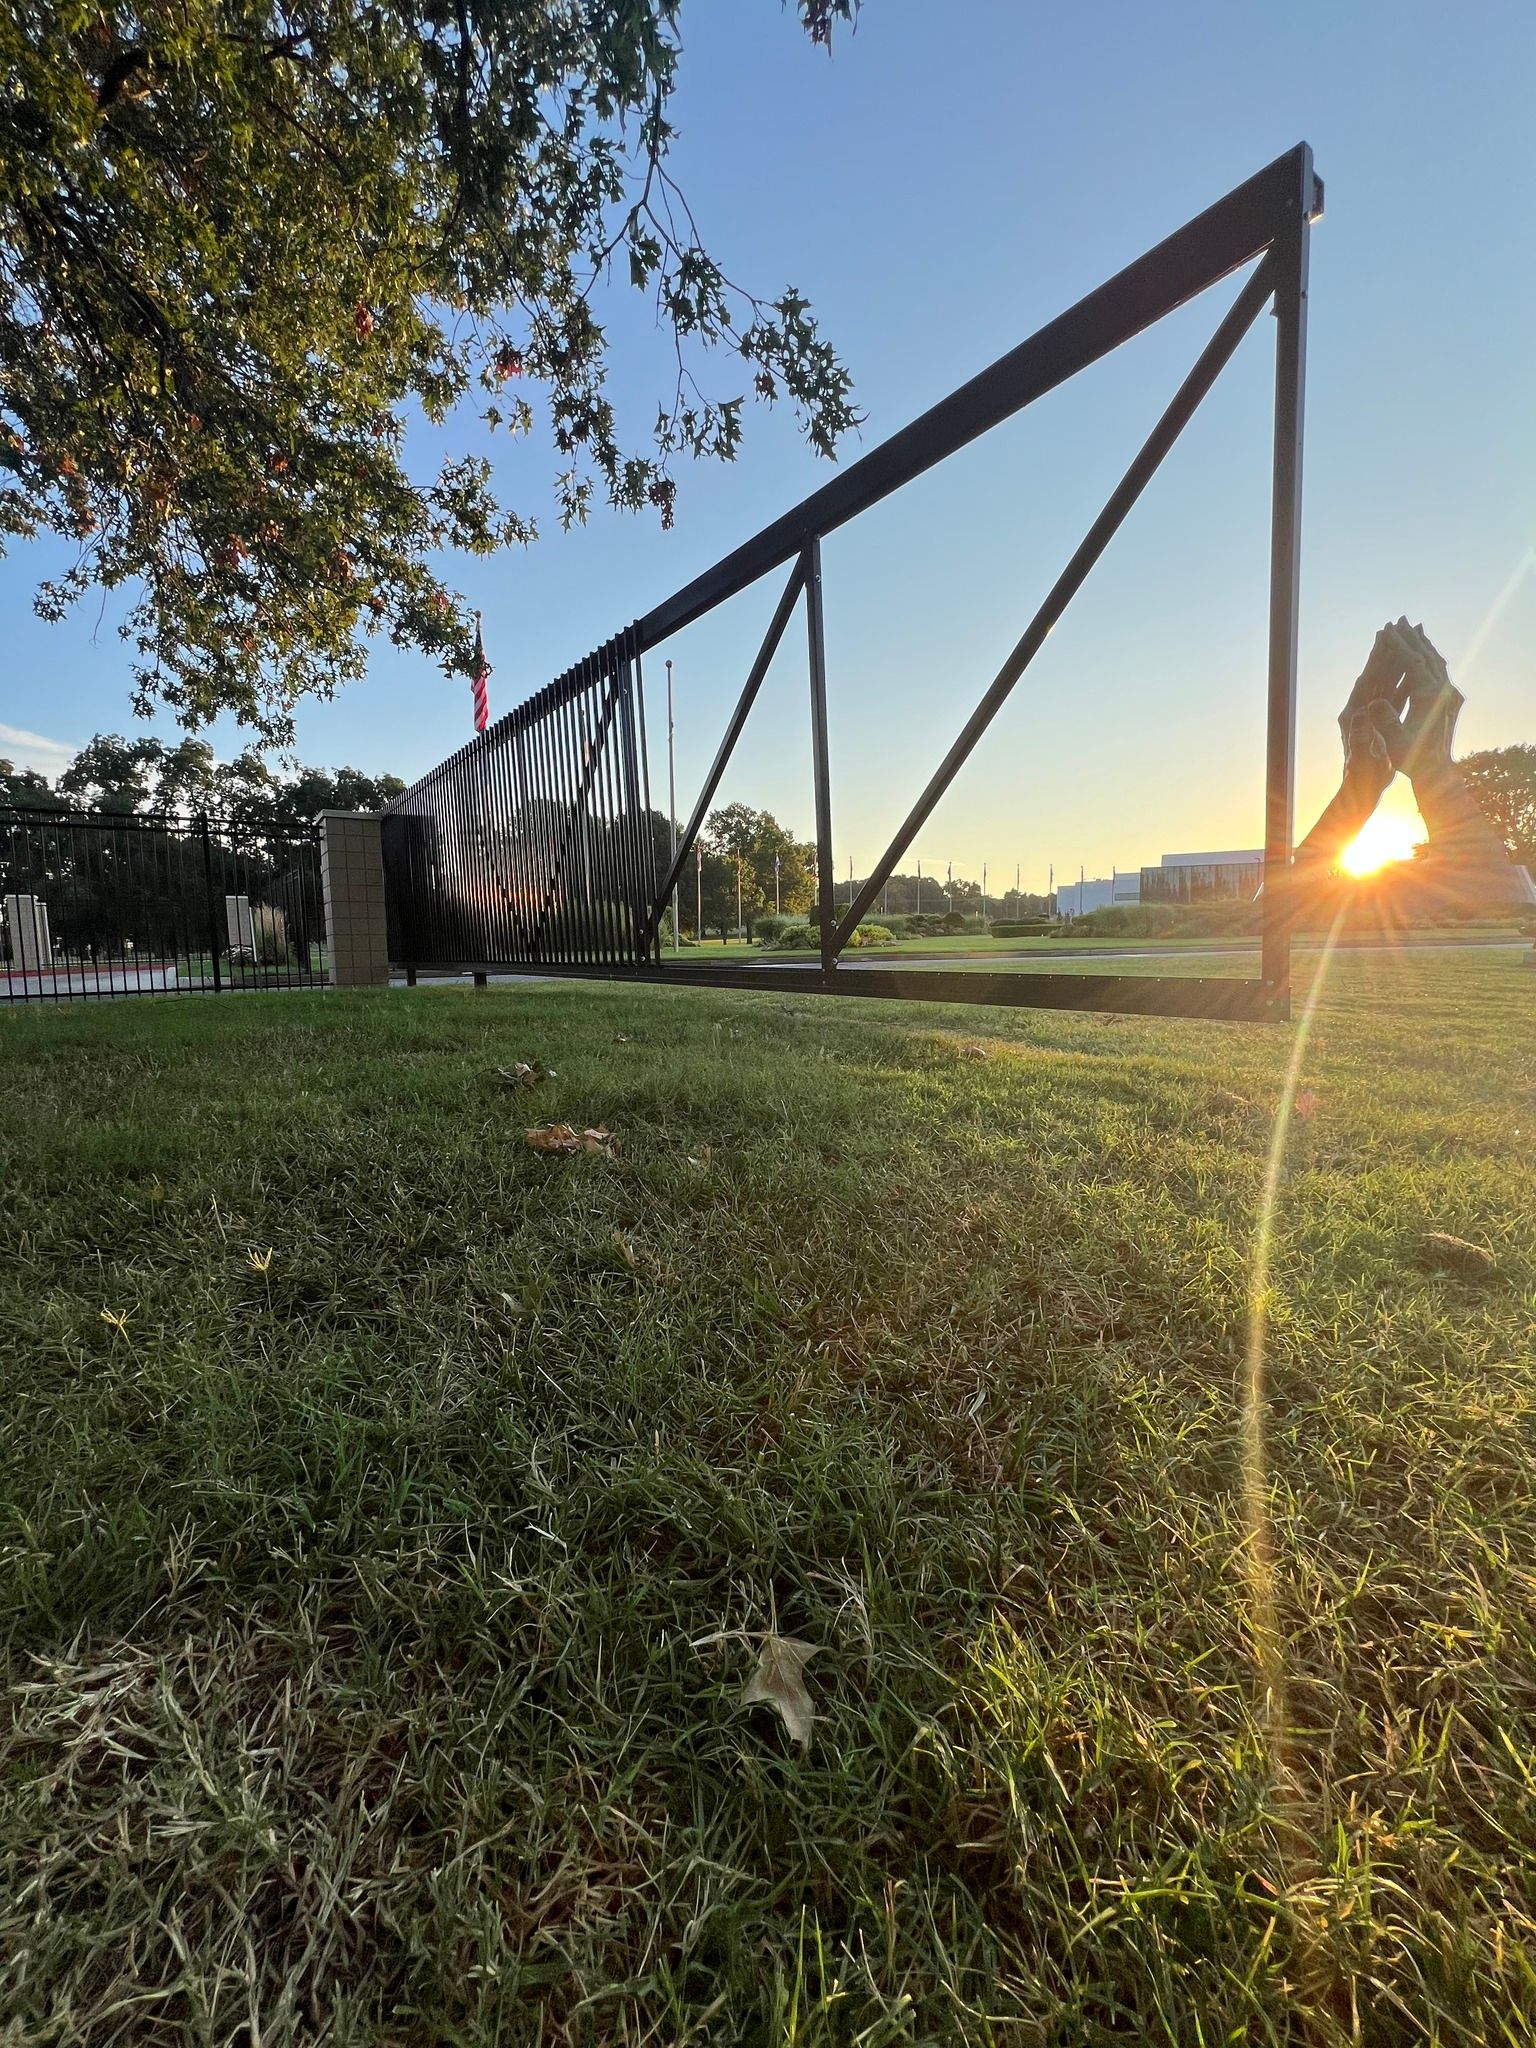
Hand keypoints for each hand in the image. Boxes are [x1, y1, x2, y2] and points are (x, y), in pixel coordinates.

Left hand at [1336, 624, 1404, 803]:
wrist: (1359, 793)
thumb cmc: (1361, 780)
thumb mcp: (1361, 758)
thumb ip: (1361, 736)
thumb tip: (1361, 714)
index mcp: (1353, 715)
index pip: (1367, 679)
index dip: (1377, 657)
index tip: (1385, 635)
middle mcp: (1358, 709)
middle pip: (1376, 673)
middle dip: (1388, 650)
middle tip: (1399, 626)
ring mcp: (1368, 713)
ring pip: (1385, 681)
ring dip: (1397, 660)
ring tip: (1409, 640)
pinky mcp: (1378, 720)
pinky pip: (1393, 695)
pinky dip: (1403, 680)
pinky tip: (1414, 668)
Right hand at [1384, 618, 1463, 777]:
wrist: (1436, 771)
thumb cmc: (1412, 759)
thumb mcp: (1395, 743)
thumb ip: (1385, 722)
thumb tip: (1373, 704)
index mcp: (1429, 697)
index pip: (1412, 662)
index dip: (1398, 645)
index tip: (1386, 630)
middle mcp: (1443, 691)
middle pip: (1426, 655)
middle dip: (1411, 637)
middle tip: (1399, 620)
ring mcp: (1450, 695)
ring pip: (1437, 661)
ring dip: (1423, 644)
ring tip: (1413, 630)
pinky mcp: (1452, 700)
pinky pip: (1441, 672)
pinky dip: (1431, 658)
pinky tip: (1426, 655)